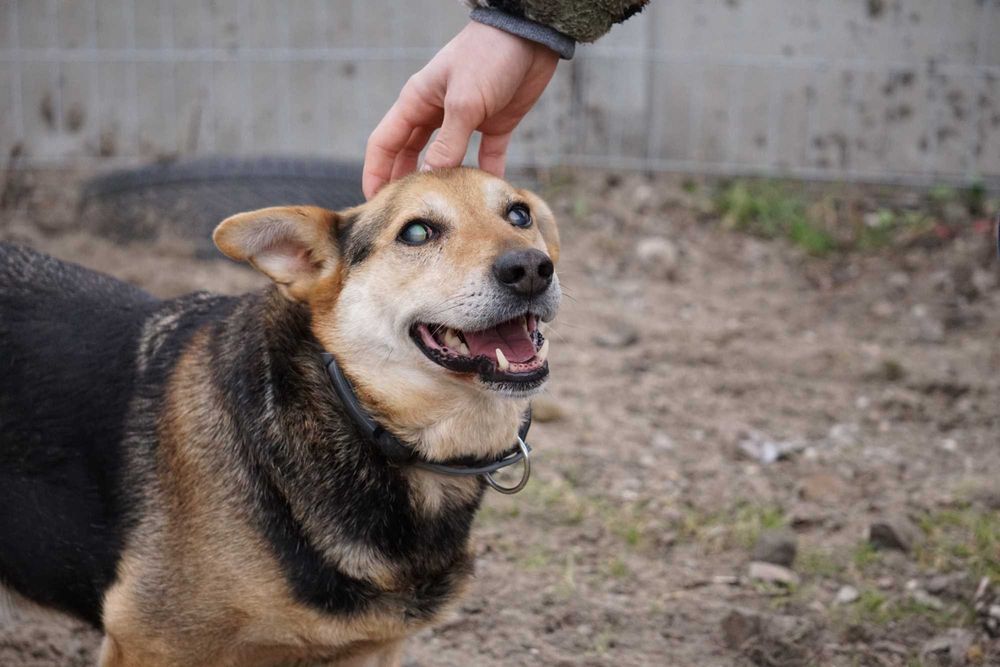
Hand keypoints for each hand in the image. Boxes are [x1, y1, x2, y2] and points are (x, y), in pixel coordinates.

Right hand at [362, 21, 558, 198]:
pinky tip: (483, 198)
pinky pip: (485, 157)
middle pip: (411, 155)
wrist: (531, 36)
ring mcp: (465, 120)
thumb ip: (447, 143)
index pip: (384, 143)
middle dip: (405, 183)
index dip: (375, 173)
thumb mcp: (464, 102)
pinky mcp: (494, 125)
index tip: (373, 204)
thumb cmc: (488, 57)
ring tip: (440, 214)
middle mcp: (436, 113)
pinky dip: (483, 175)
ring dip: (443, 183)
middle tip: (403, 216)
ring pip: (445, 160)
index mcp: (417, 102)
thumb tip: (429, 179)